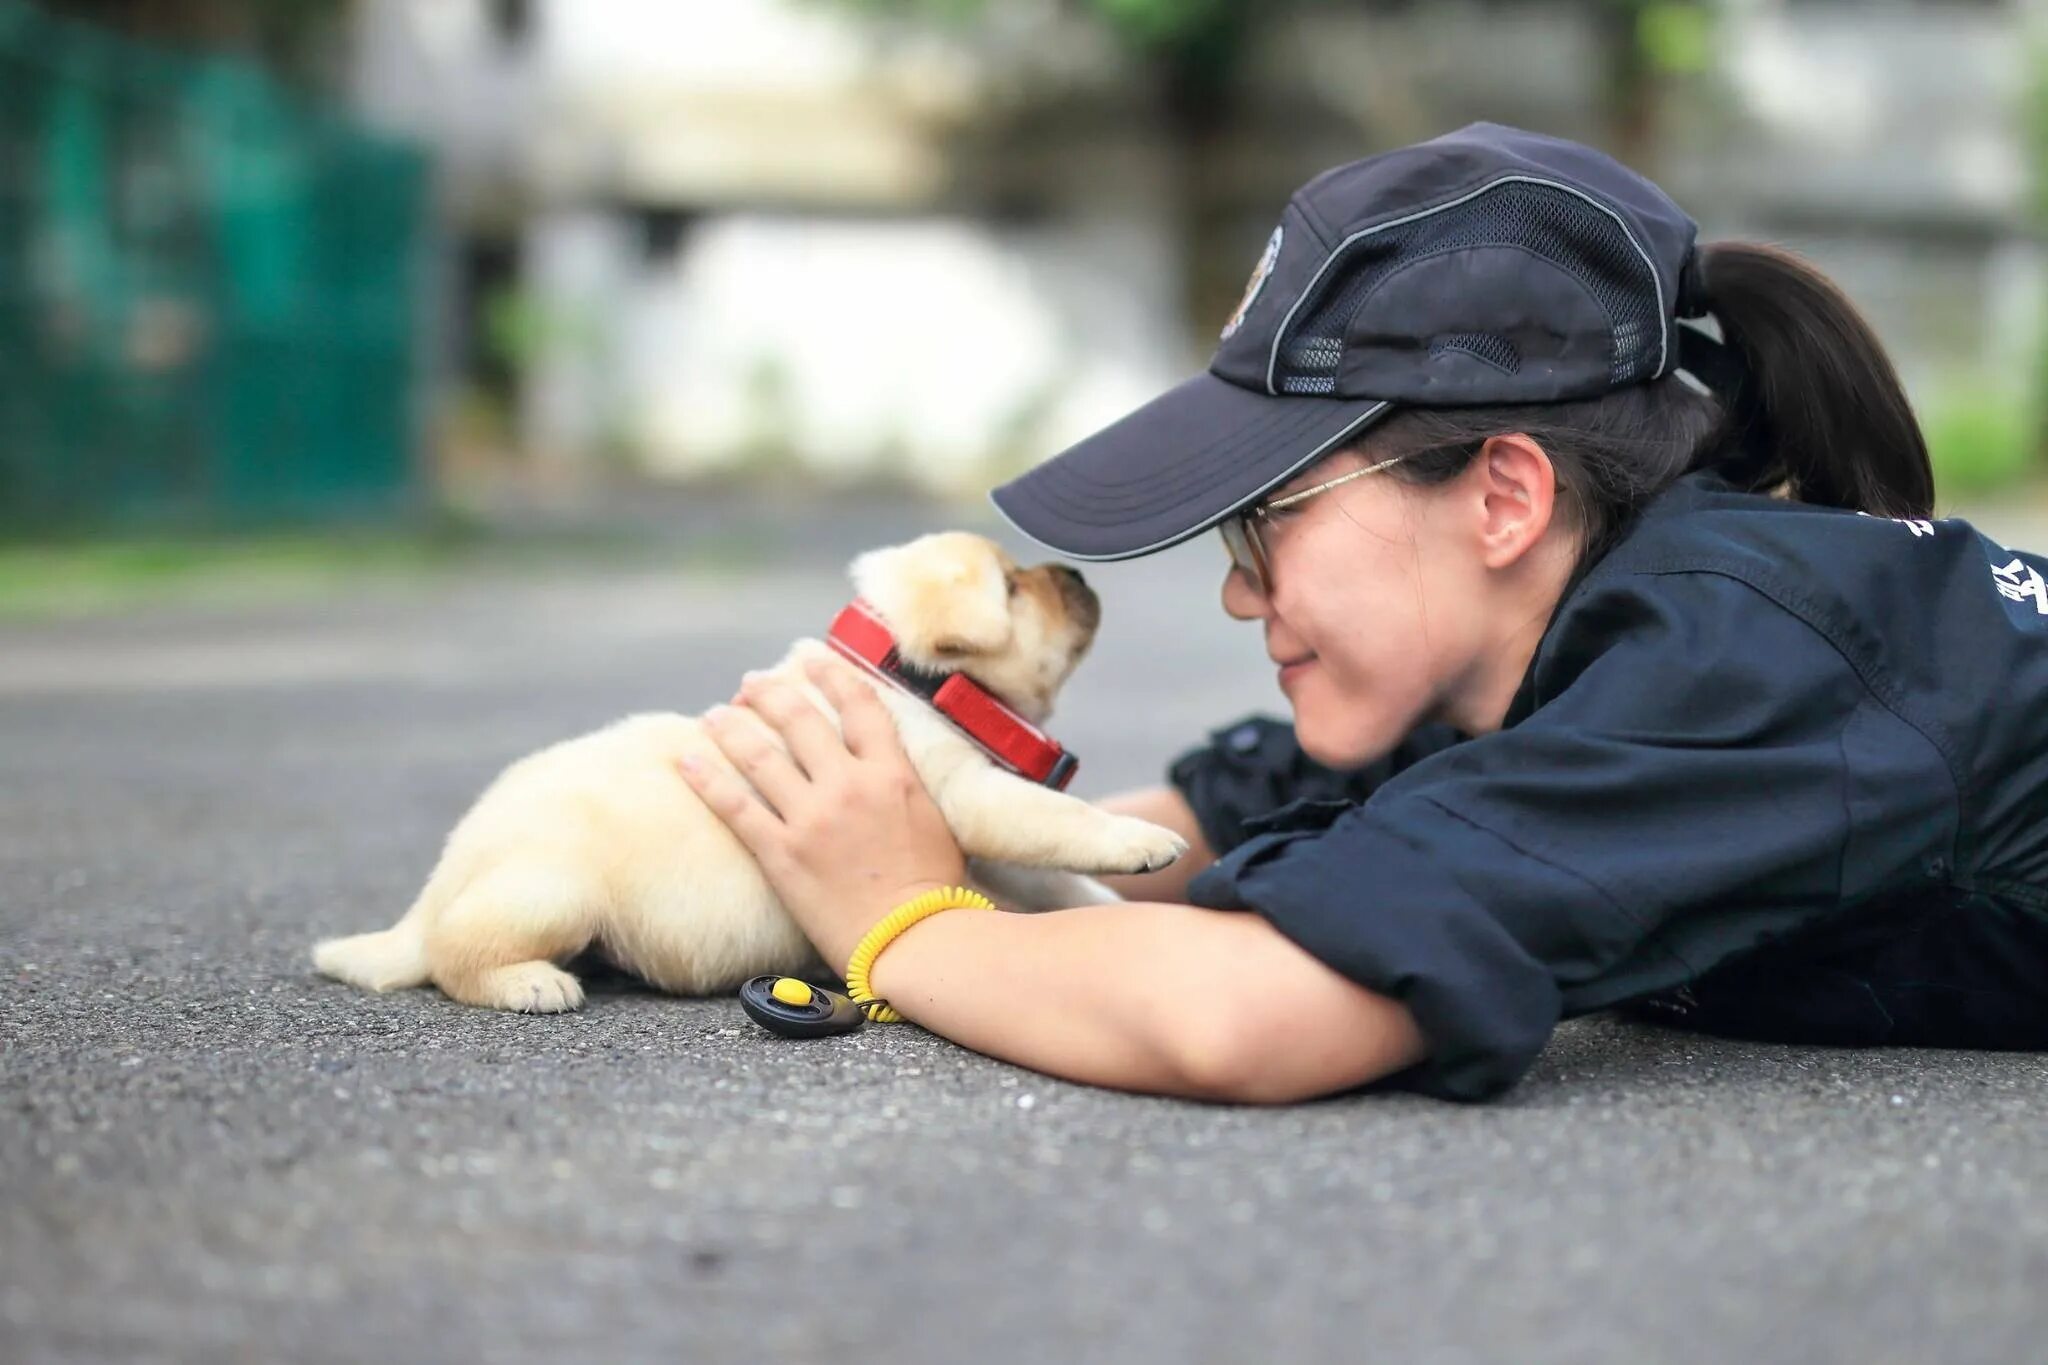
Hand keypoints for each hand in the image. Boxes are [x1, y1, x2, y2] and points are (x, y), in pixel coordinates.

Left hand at [676, 653, 968, 973]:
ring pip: (760, 756)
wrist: (912, 938)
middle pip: (800, 720)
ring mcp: (811, 818)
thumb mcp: (934, 821)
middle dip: (770, 694)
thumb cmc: (933, 890)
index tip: (809, 658)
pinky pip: (735, 807)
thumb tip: (885, 767)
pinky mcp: (782, 853)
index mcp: (892, 773)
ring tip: (716, 714)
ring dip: (732, 728)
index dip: (830, 674)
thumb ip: (903, 786)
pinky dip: (708, 780)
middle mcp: (848, 784)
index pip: (859, 705)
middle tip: (751, 683)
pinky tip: (687, 762)